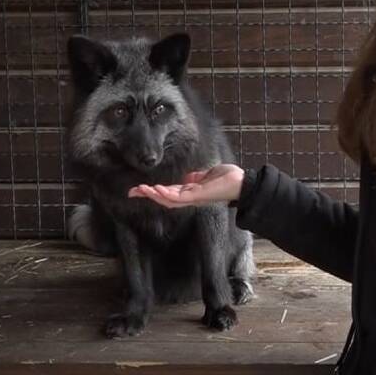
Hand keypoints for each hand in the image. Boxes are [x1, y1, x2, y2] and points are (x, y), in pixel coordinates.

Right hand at [127, 164, 244, 207]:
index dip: (154, 192)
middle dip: (148, 195)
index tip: (139, 188)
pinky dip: (167, 194)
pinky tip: (157, 190)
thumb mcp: (207, 175)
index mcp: (191, 192)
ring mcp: (194, 198)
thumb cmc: (228, 179)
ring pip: (169, 200)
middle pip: (164, 199)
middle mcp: (190, 198)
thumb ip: (196, 178)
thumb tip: (188, 178)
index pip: (168, 193)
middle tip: (132, 192)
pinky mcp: (198, 196)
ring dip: (154, 195)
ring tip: (141, 190)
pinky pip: (180, 197)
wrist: (242, 183)